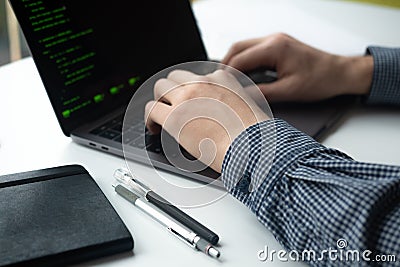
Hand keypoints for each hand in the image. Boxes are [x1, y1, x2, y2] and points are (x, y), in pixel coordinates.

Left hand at [145, 69, 268, 172]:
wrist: (252, 148)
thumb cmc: (253, 135)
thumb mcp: (246, 105)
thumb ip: (230, 98)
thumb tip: (218, 109)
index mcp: (221, 78)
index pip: (196, 76)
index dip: (189, 90)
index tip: (187, 101)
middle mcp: (202, 83)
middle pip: (174, 77)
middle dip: (171, 92)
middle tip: (172, 107)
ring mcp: (186, 98)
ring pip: (160, 88)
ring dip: (160, 101)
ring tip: (162, 116)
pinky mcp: (174, 117)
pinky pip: (152, 109)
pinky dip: (150, 118)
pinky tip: (155, 127)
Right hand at [222, 33, 372, 101]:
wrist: (340, 73)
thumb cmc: (321, 79)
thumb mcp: (289, 91)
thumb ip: (262, 93)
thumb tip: (242, 97)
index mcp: (275, 48)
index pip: (240, 60)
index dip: (227, 75)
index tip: (220, 87)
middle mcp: (274, 40)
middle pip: (238, 48)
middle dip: (225, 65)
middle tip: (219, 82)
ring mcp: (276, 41)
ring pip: (244, 47)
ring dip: (234, 62)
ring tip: (229, 80)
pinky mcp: (278, 45)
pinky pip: (254, 50)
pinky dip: (245, 61)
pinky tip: (243, 74)